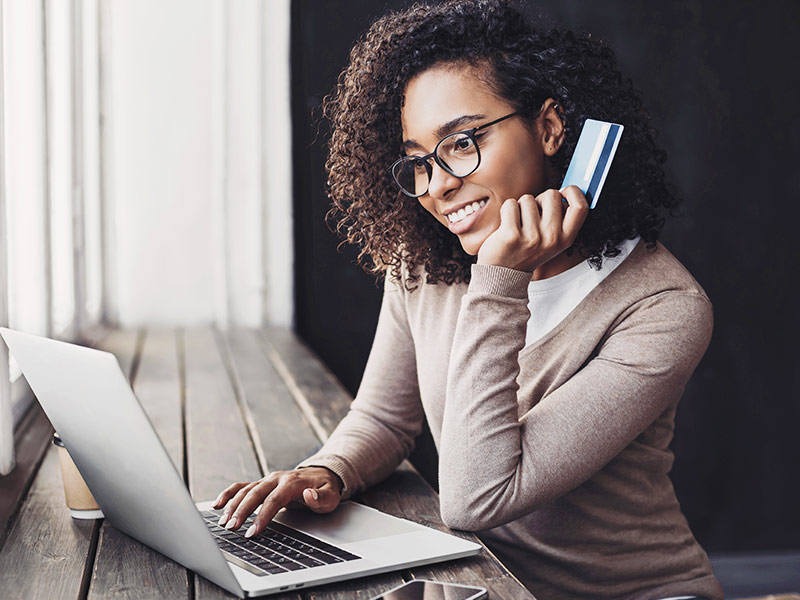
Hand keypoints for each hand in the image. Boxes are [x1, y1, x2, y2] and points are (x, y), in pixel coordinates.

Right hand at [212, 466, 342, 537]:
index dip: (262, 516)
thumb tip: (310, 494)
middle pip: (255, 493)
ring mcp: (267, 480)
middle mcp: (276, 479)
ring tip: (223, 523)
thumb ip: (321, 498)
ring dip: (232, 505)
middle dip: (242, 511)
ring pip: (246, 490)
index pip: (274, 500)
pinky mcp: (261, 484)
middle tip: (231, 528)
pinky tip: (217, 505)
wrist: (321, 475)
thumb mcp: (331, 496)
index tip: (252, 532)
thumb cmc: (325, 489)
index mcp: (292, 482)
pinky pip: (242, 486)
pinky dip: (228, 494)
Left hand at [477, 185, 588, 271]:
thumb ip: (560, 219)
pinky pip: (511, 205)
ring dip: (521, 207)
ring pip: (528, 199)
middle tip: (532, 216)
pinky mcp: (511, 235)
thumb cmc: (526, 251)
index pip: (580, 207)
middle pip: (551, 195)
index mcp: (566, 239)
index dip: (573, 192)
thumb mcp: (551, 241)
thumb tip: (564, 190)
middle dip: (539, 199)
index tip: (563, 192)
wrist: (502, 275)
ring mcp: (532, 237)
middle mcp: (552, 238)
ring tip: (518, 225)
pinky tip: (506, 226)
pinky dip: (507, 210)